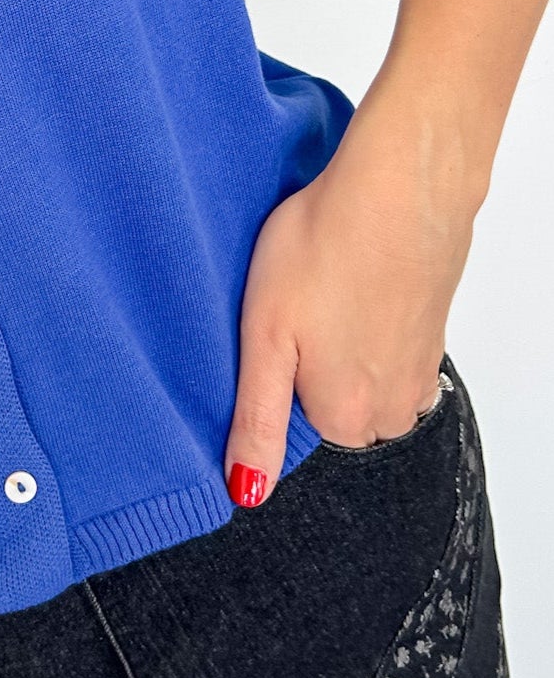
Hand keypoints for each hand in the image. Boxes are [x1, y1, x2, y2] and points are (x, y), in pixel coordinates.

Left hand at [223, 96, 475, 506]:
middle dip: (310, 365)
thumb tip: (246, 492)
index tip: (268, 332)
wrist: (399, 186)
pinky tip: (353, 281)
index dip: (274, 374)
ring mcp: (418, 370)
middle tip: (294, 308)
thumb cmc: (322, 250)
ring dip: (342, 342)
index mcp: (347, 419)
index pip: (293, 424)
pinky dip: (369, 320)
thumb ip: (258, 421)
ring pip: (362, 376)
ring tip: (323, 289)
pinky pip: (387, 346)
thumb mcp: (264, 339)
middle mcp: (393, 408)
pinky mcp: (431, 333)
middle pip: (332, 406)